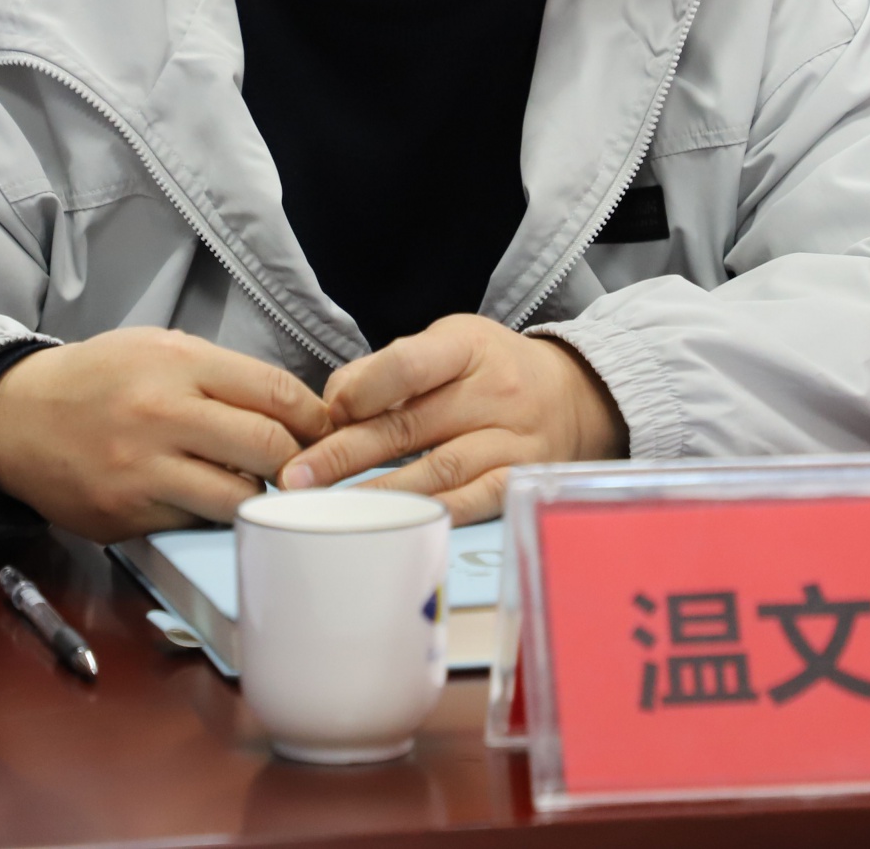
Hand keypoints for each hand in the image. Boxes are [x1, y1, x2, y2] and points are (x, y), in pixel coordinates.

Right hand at [0, 329, 331, 541]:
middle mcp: (161, 415)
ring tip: (255, 486)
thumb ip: (224, 376)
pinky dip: (208, 514)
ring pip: (238, 499)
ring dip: (258, 497)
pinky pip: (194, 523)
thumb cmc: (99, 379)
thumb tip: (294, 413)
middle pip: (268, 448)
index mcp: (177, 364)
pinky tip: (200, 497)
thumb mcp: (160, 350)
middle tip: (302, 468)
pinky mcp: (125, 516)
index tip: (324, 431)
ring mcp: (141, 472)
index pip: (276, 392)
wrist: (14, 418)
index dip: (314, 417)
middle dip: (298, 463)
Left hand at [279, 314, 627, 523]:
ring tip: (329, 507)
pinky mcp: (520, 480)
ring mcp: (512, 440)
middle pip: (411, 425)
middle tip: (296, 476)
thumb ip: (387, 369)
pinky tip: (391, 525)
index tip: (327, 414)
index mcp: (469, 347)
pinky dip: (429, 513)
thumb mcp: (447, 344)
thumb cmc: (490, 369)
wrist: (573, 396)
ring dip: (378, 492)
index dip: (363, 391)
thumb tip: (332, 407)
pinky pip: (470, 502)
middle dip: (345, 453)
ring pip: (437, 470)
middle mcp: (495, 392)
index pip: (410, 365)